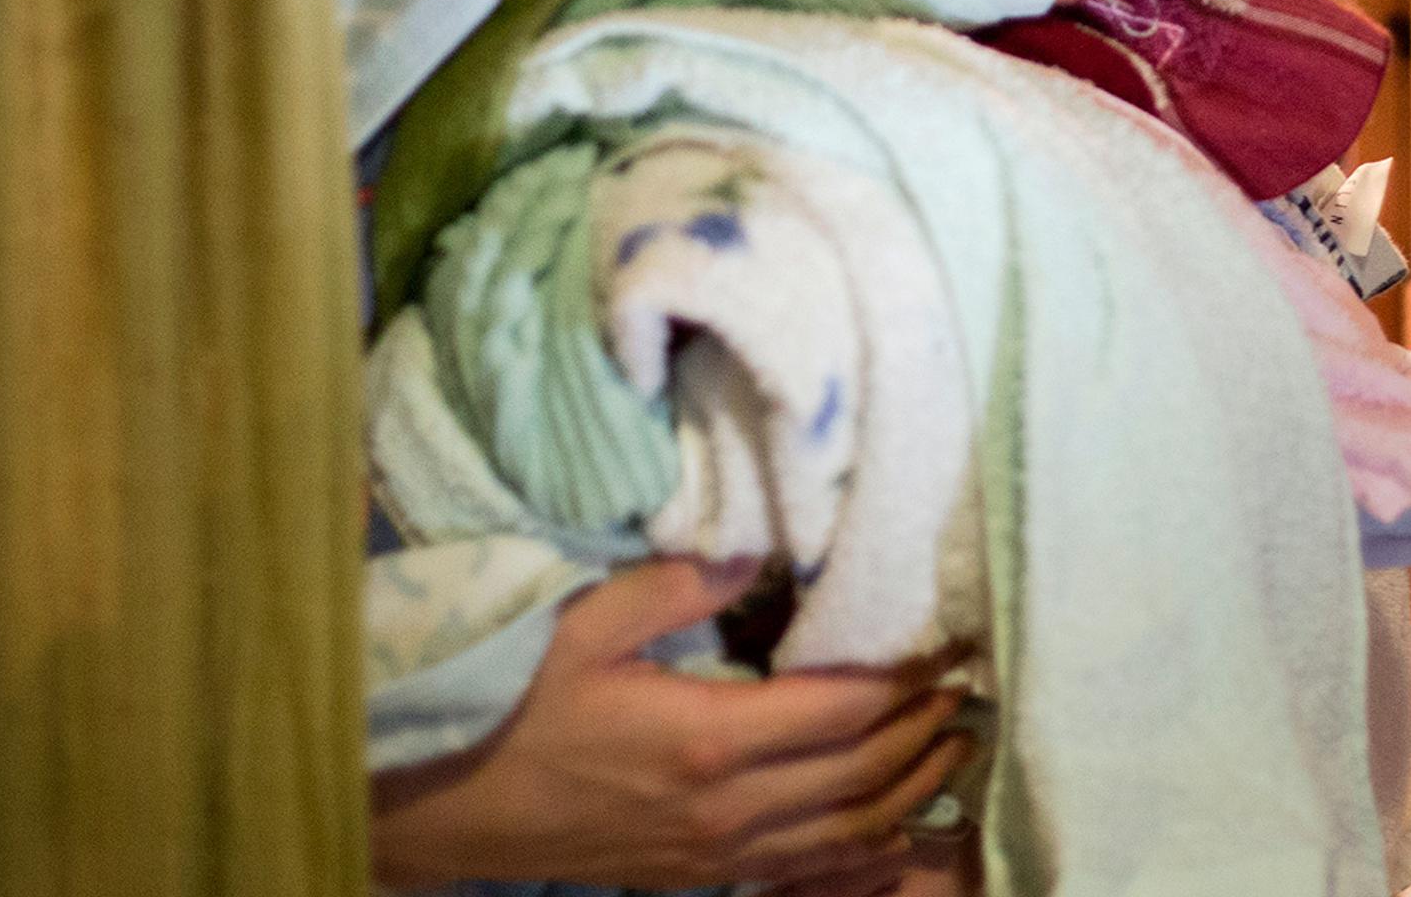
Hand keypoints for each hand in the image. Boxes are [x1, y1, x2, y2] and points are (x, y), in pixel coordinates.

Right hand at [369, 556, 974, 889]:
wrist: (444, 809)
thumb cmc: (508, 708)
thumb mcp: (581, 625)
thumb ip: (676, 584)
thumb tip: (759, 547)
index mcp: (707, 738)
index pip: (840, 710)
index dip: (905, 681)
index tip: (948, 646)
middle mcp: (726, 809)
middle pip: (859, 775)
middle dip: (922, 732)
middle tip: (965, 689)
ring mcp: (713, 853)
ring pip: (843, 833)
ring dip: (907, 791)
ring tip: (952, 749)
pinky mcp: (695, 876)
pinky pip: (801, 873)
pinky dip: (860, 857)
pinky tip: (893, 841)